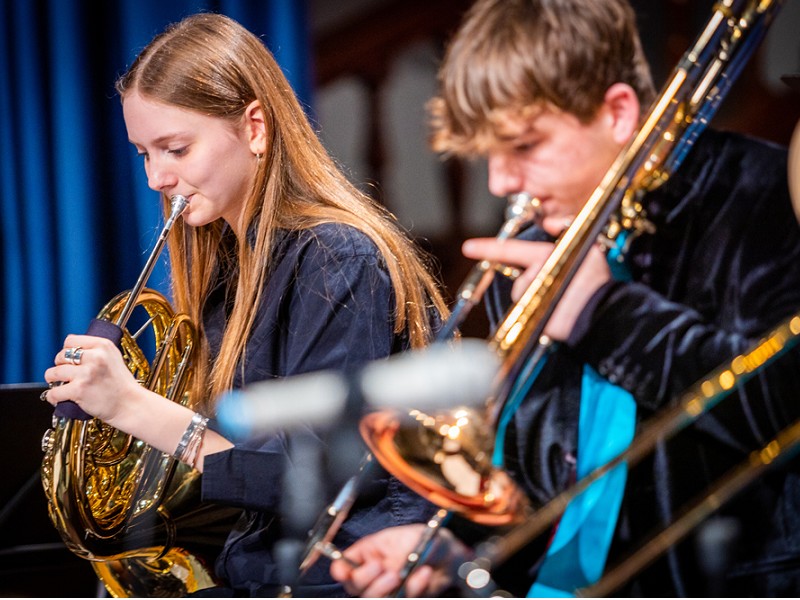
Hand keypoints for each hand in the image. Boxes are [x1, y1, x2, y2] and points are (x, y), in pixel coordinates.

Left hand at [42, 333, 140, 424]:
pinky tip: (59, 398)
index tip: (69, 360)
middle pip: (60, 356)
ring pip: (53, 372)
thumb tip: (72, 350)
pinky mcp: (79, 389)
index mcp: (103, 345)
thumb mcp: (114, 358)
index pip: (70, 341)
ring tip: (61, 386)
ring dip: (53, 380)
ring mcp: (87, 373)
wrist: (130, 404)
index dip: (67, 351)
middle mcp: (96, 356)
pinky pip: (54, 392)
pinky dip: (53, 397)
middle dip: (60, 366)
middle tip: (67, 375)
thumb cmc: (122, 385)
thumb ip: (96, 351)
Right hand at [329, 524, 471, 596]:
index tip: (344, 572)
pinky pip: (401, 599)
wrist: (450, 556)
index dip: (340, 570)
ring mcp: (387, 589)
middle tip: (390, 573)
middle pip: (356, 588)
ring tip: (409, 573)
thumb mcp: (410, 539)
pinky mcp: (401, 598)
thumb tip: (387, 571)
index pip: (344, 564)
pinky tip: (425, 574)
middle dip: (372, 583)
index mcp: (368, 553)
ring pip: (376, 598)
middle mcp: (373, 574)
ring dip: (393, 589)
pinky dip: (414, 588)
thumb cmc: (426, 539)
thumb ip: (395, 556)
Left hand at [462, 225, 610, 341]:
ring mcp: (537, 299)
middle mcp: (538, 277)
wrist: (610, 315)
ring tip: (563, 301)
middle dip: (534, 286)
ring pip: (525, 300)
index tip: (468, 247)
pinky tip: (560, 314)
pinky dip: (542, 316)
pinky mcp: (537, 319)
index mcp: (547, 257)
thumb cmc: (598, 283)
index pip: (511, 250)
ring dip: (538, 301)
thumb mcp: (590, 248)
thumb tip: (551, 223)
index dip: (488, 248)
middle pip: (521, 282)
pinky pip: (531, 317)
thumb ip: (567, 231)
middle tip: (559, 289)